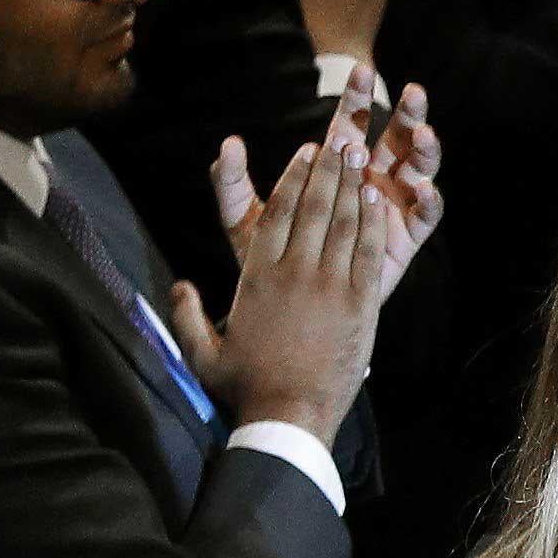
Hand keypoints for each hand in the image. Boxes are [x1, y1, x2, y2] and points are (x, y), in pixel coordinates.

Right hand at [168, 117, 390, 442]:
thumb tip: (180, 284)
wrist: (289, 416)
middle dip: (326, 171)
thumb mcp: (203, 352)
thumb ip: (186, 314)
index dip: (292, 180)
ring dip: (350, 186)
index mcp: (257, 276)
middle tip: (338, 141)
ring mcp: (329, 286)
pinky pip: (367, 252)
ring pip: (342, 223)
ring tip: (358, 157)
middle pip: (312, 208)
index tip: (303, 155)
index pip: (276, 214)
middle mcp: (294, 272)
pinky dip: (371, 222)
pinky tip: (376, 199)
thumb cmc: (246, 387)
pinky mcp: (359, 304)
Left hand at [206, 69, 437, 303]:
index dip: (357, 97)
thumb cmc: (269, 258)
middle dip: (406, 114)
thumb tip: (228, 143)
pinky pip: (425, 218)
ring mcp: (390, 208)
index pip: (350, 123)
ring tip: (422, 137)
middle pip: (394, 139)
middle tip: (413, 93)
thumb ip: (231, 184)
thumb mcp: (245, 221)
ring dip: (424, 152)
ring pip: (417, 171)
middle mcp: (370, 179)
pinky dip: (430, 202)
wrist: (289, 308)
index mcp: (337, 166)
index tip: (361, 69)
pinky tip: (425, 189)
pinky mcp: (404, 240)